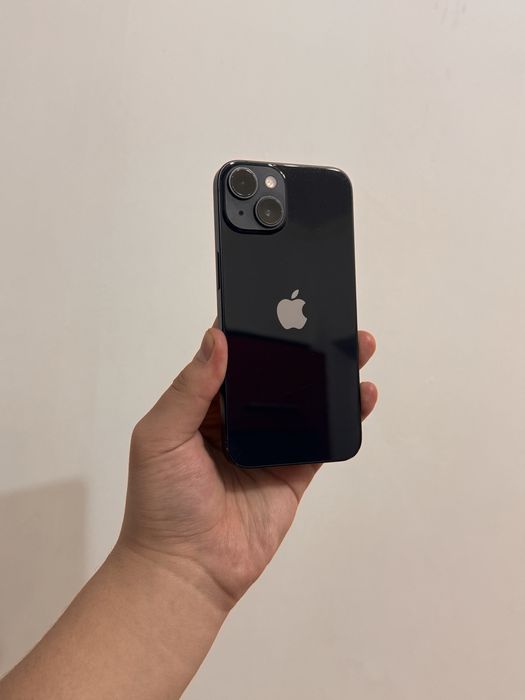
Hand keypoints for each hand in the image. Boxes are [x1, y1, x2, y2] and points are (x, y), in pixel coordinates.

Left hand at [119, 327, 376, 609]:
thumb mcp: (162, 436)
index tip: (277, 301)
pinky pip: (322, 439)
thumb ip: (190, 388)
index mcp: (203, 405)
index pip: (233, 357)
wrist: (188, 568)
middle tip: (327, 318)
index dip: (254, 330)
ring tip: (356, 347)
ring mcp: (269, 444)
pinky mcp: (294, 471)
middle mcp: (239, 419)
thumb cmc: (161, 502)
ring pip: (305, 401)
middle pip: (276, 374)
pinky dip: (343, 416)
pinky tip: (360, 396)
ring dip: (330, 375)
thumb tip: (215, 338)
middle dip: (301, 346)